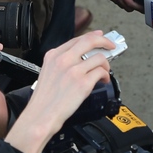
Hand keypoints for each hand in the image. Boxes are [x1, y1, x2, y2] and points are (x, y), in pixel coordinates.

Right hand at [6, 32, 114, 152]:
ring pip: (99, 58)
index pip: (76, 39)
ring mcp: (73, 70)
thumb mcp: (48, 73)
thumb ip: (62, 63)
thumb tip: (81, 59)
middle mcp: (63, 60)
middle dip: (104, 41)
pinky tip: (103, 81)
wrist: (41, 115)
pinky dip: (105, 76)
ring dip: (106, 64)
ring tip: (104, 72)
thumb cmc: (44, 100)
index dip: (92, 36)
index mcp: (53, 56)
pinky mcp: (83, 83)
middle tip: (110, 45)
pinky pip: (101, 72)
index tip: (99, 37)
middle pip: (89, 41)